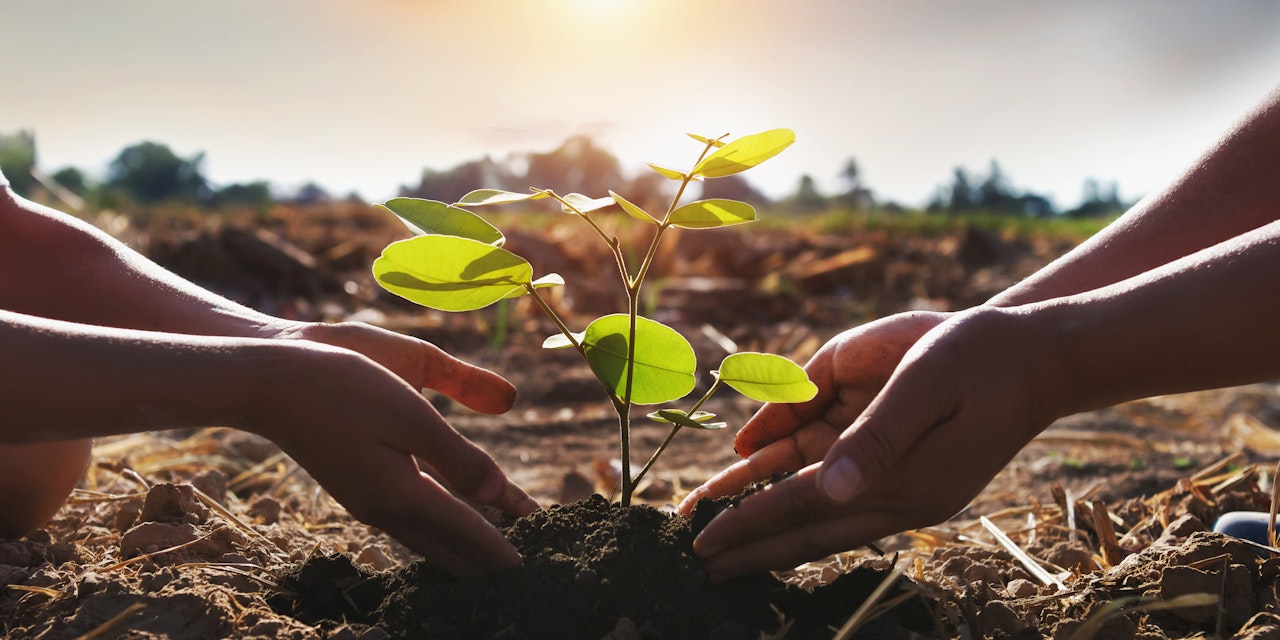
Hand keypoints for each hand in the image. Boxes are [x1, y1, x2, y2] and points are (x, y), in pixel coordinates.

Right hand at [246, 332, 534, 577]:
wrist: (270, 384)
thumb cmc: (344, 388)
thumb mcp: (411, 416)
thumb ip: (458, 458)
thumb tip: (500, 495)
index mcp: (404, 495)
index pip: (469, 535)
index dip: (502, 552)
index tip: (531, 573)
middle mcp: (386, 509)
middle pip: (448, 550)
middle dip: (485, 562)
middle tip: (519, 574)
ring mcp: (368, 502)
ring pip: (427, 540)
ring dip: (462, 549)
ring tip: (491, 556)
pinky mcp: (356, 488)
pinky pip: (410, 524)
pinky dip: (438, 532)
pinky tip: (444, 523)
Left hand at [683, 307, 1068, 579]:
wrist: (1040, 359)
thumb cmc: (980, 359)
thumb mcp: (927, 382)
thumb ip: (876, 435)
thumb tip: (829, 487)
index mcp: (897, 479)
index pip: (801, 506)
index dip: (748, 523)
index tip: (702, 542)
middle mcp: (895, 495)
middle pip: (805, 529)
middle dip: (748, 544)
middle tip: (695, 562)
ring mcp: (904, 491)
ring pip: (819, 517)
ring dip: (769, 527)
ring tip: (719, 538)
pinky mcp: (910, 479)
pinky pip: (843, 498)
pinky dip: (803, 504)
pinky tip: (778, 506)